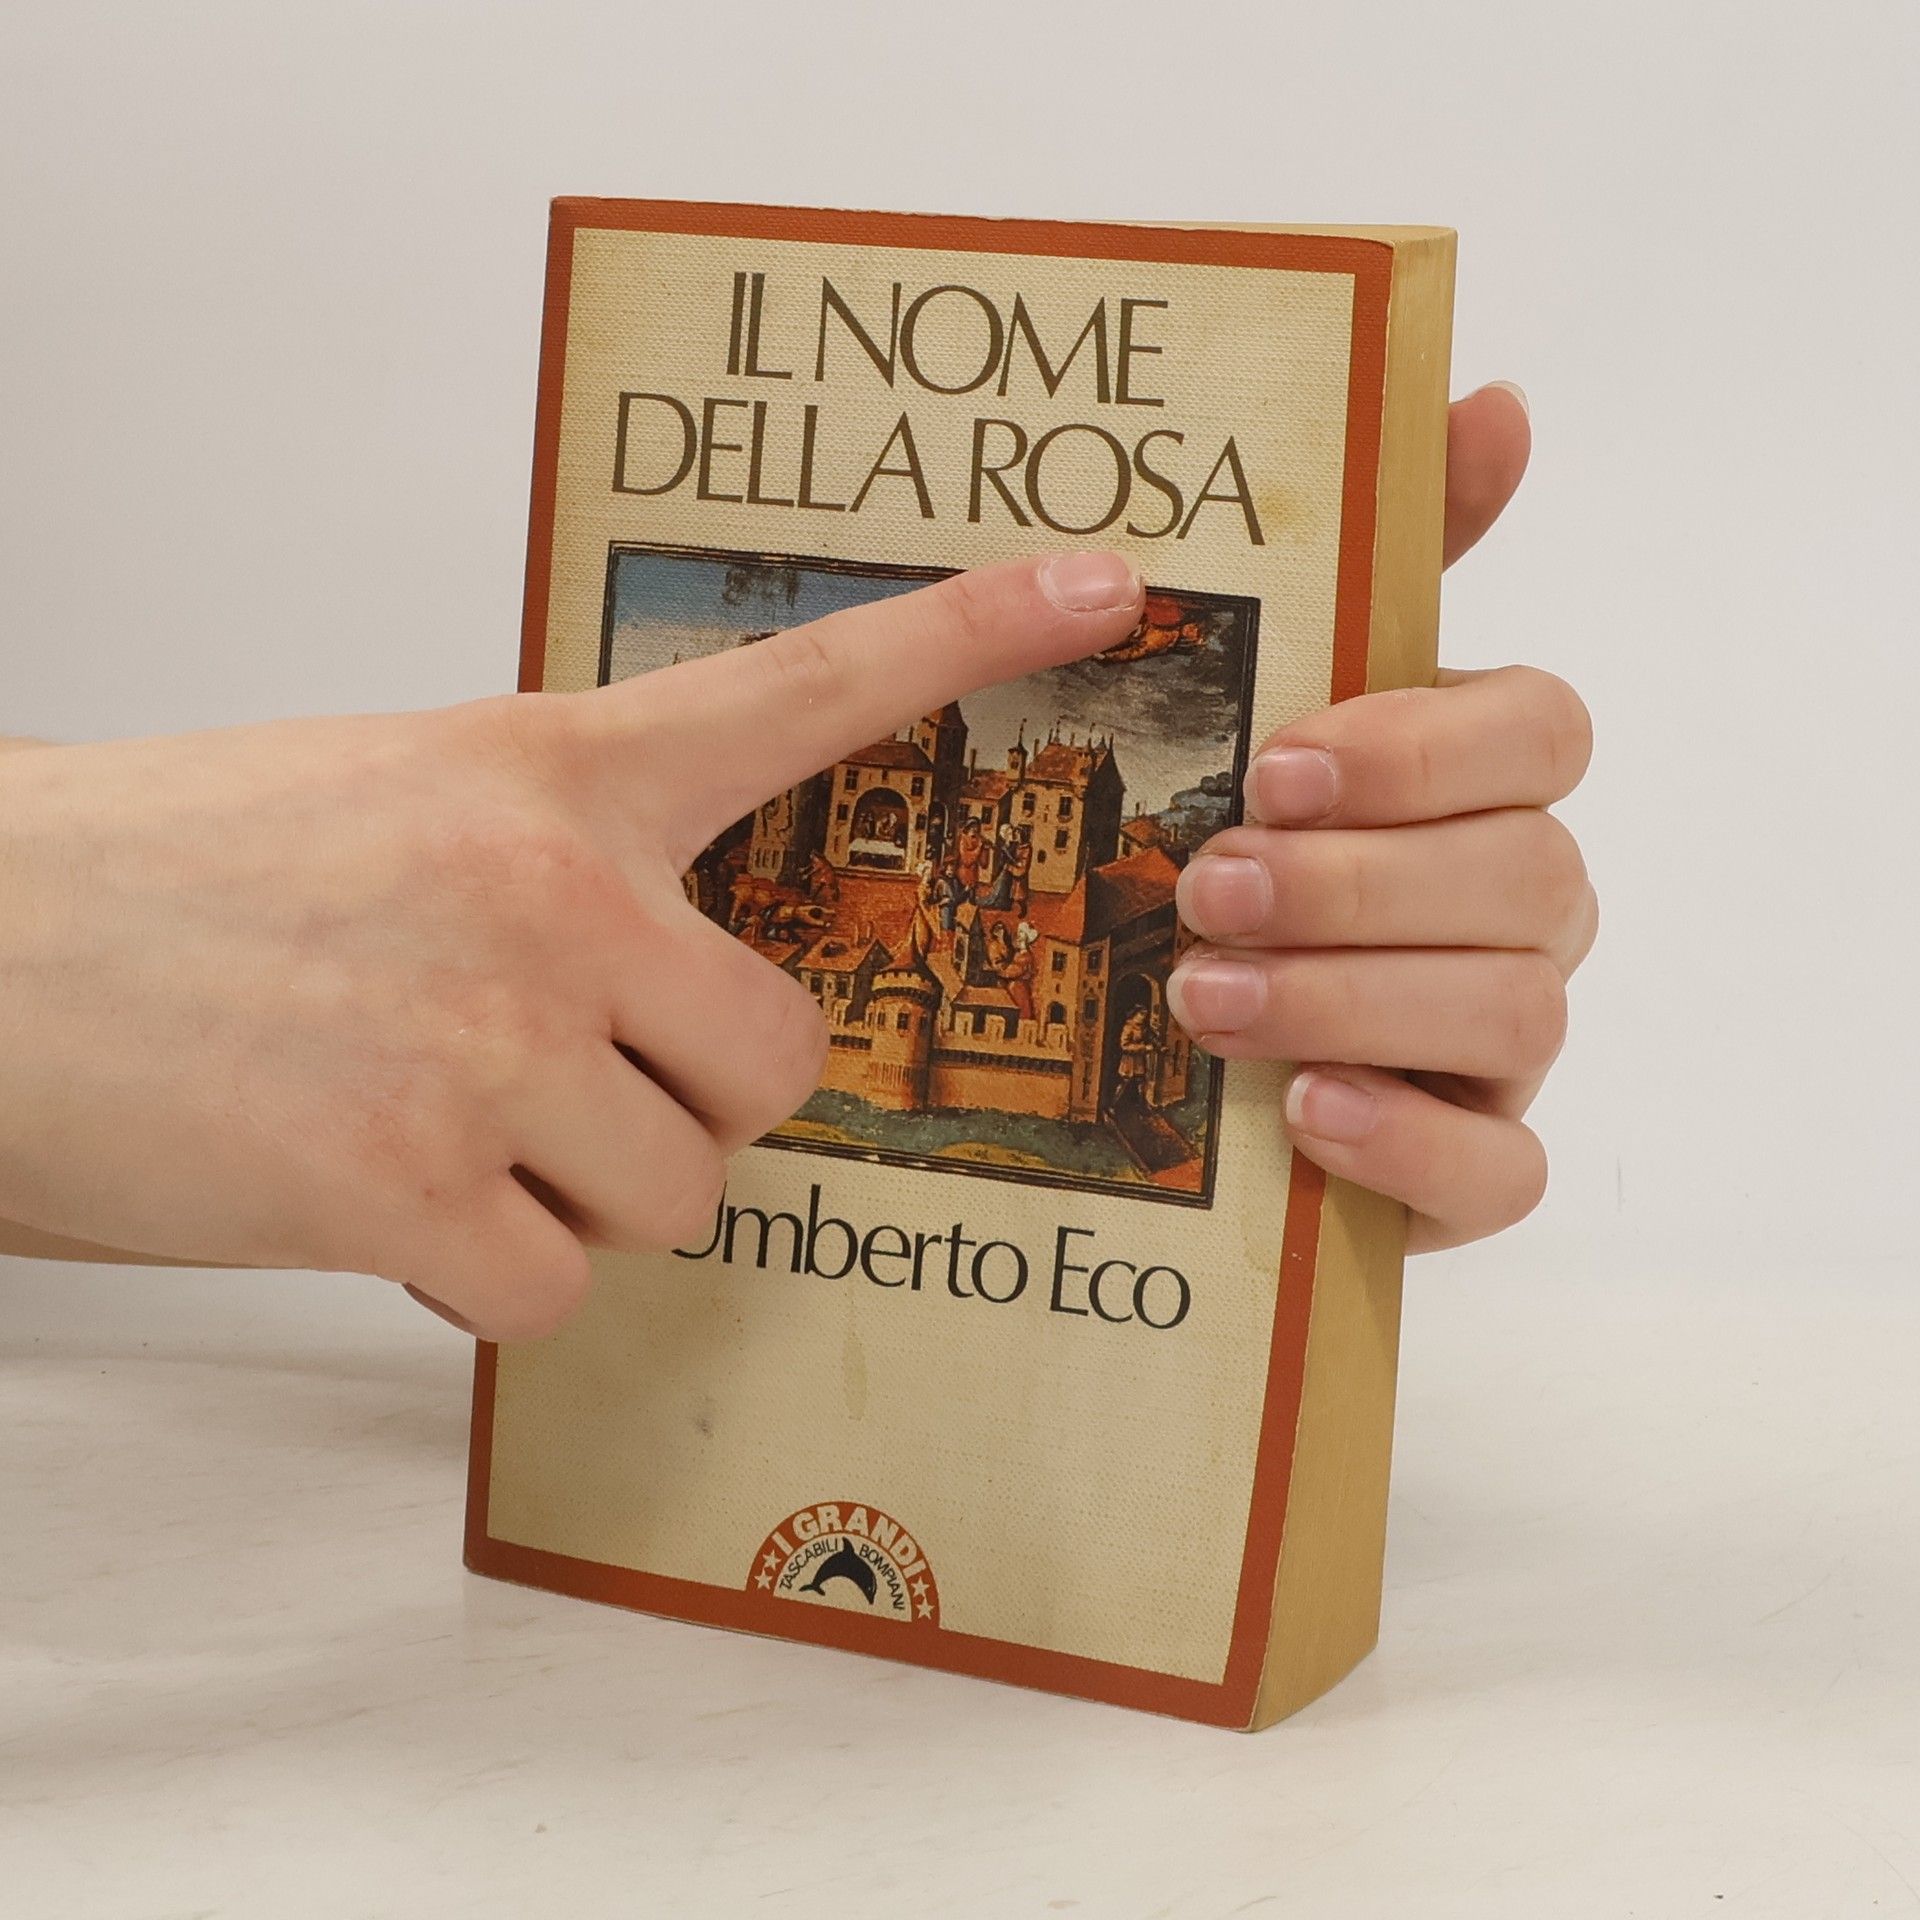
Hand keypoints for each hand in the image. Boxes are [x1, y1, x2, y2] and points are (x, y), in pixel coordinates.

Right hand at [0, 553, 1144, 1335]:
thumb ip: (564, 859)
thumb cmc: (185, 877)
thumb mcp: (402, 796)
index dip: (972, 633)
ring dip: (582, 1193)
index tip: (1105, 584)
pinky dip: (481, 1273)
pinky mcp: (410, 1178)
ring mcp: (490, 1036)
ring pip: (679, 1190)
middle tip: (569, 1087)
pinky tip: (380, 1200)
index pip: (806, 688)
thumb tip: (677, 985)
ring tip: (442, 1131)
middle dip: (692, 1105)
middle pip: (781, 1062)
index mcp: (551, 769)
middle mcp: (552, 889)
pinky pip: (553, 1285)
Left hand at [1167, 383, 1595, 1250]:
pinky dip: (1411, 1144)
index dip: (1428, 746)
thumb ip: (1379, 560)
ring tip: (1204, 997)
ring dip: (1353, 998)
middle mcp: (1509, 905)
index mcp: (1469, 783)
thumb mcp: (1256, 698)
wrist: (1139, 1043)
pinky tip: (1303, 1116)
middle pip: (1531, 877)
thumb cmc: (1216, 844)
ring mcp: (1496, 1042)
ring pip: (1515, 1015)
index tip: (1283, 759)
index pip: (1541, 731)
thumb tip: (1494, 396)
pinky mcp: (1466, 1164)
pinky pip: (1504, 1168)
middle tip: (1211, 884)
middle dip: (1363, 881)